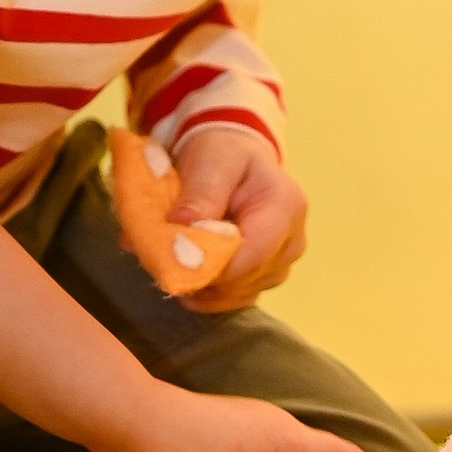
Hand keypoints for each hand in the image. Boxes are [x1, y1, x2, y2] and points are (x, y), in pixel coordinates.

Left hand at [167, 124, 307, 310]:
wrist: (234, 158)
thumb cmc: (224, 153)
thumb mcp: (211, 159)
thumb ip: (201, 191)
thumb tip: (180, 224)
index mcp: (286, 207)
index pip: (253, 255)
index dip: (211, 267)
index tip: (171, 262)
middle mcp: (292, 242)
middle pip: (244, 280)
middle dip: (199, 275)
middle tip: (159, 258)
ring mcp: (281, 264)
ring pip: (236, 294)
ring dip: (200, 285)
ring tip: (172, 259)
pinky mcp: (265, 278)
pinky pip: (232, 298)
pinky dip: (205, 291)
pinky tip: (186, 271)